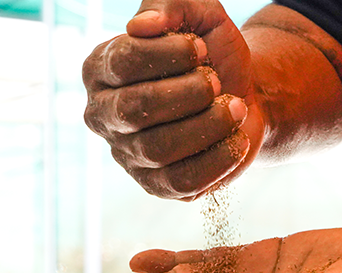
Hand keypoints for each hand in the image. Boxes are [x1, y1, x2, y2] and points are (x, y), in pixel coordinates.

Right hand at [83, 0, 265, 199]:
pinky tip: (236, 139)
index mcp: (101, 70)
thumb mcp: (198, 15)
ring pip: (159, 149)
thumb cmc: (210, 55)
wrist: (241, 96)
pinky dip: (217, 160)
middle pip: (135, 110)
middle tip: (216, 83)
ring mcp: (127, 155)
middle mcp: (104, 115)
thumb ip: (170, 4)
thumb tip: (142, 26)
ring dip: (208, 126)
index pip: (122, 62)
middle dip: (188, 94)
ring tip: (235, 108)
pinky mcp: (156, 185)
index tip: (201, 48)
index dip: (169, 54)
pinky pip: (182, 182)